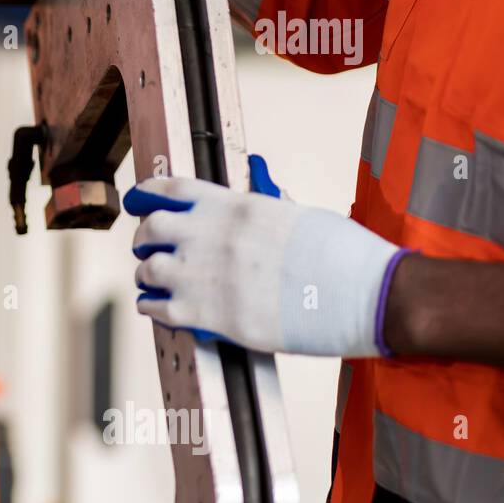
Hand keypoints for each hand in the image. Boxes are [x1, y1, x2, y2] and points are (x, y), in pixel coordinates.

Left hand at [123, 157, 402, 356]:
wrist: (365, 296)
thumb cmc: (343, 255)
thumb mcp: (299, 214)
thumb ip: (267, 204)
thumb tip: (259, 186)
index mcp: (235, 206)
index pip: (172, 190)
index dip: (147, 194)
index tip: (137, 199)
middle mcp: (212, 237)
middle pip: (151, 229)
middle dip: (144, 238)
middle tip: (146, 247)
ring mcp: (206, 276)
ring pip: (148, 270)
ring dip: (146, 274)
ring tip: (151, 279)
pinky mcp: (211, 316)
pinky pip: (158, 308)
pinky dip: (151, 307)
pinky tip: (155, 307)